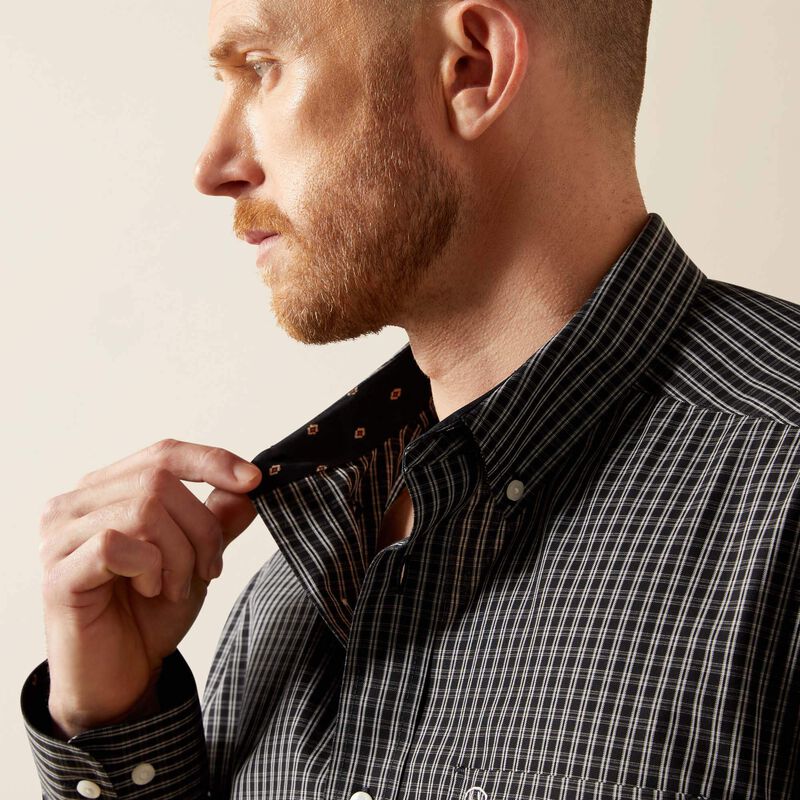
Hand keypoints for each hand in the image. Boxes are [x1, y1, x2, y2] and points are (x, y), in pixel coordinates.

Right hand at [38, 438, 260, 736]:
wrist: (123, 677)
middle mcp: (77, 504)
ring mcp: (61, 537)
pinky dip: (150, 568)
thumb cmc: (151, 612)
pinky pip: (116, 545)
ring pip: (144, 509)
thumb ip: (219, 520)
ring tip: (177, 587)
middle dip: (202, 528)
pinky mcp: (58, 573)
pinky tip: (150, 591)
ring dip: (180, 554)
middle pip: (160, 480)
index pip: (163, 453)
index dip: (211, 461)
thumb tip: (247, 487)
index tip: (253, 481)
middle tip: (210, 569)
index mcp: (108, 491)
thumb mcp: (198, 558)